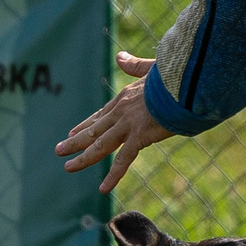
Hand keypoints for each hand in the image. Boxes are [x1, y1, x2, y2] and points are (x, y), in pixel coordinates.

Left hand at [56, 52, 176, 192]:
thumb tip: (119, 57)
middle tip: (59, 150)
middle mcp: (121, 112)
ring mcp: (128, 125)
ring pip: (100, 145)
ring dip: (83, 157)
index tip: (72, 132)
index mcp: (124, 98)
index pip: (100, 115)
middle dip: (75, 141)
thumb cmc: (175, 75)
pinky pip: (123, 160)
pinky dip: (113, 175)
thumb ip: (135, 65)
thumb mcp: (152, 68)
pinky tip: (103, 188)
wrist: (186, 81)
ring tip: (68, 167)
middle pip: (93, 130)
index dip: (85, 125)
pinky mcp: (139, 136)